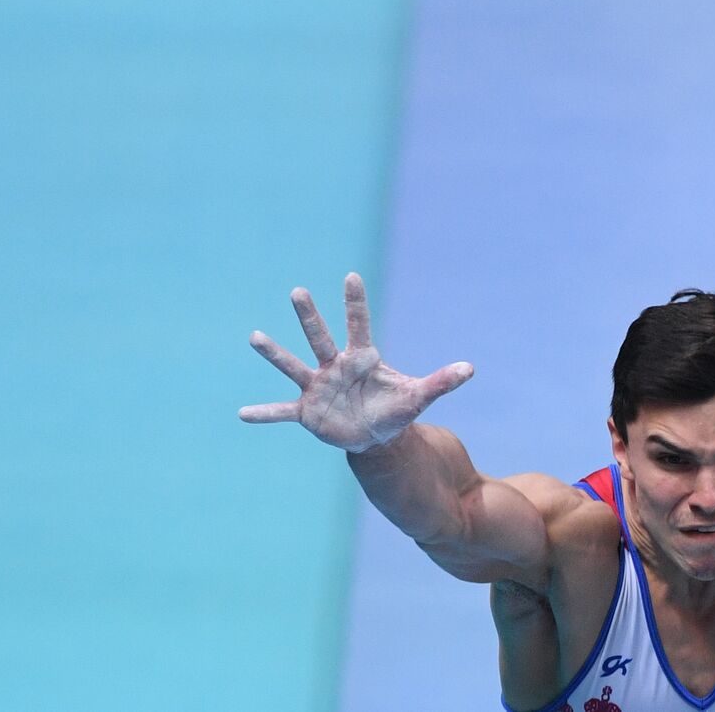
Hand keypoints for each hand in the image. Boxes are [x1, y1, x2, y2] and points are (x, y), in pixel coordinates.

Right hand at [239, 273, 472, 452]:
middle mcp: (335, 367)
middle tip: (298, 291)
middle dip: (310, 316)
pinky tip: (243, 414)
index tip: (352, 276)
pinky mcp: (308, 411)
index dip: (356, 302)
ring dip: (275, 353)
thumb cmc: (396, 409)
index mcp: (362, 358)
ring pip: (293, 366)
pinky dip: (265, 414)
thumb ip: (442, 382)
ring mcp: (318, 387)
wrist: (377, 437)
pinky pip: (282, 412)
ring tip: (255, 337)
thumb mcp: (419, 397)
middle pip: (320, 336)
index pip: (359, 324)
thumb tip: (471, 369)